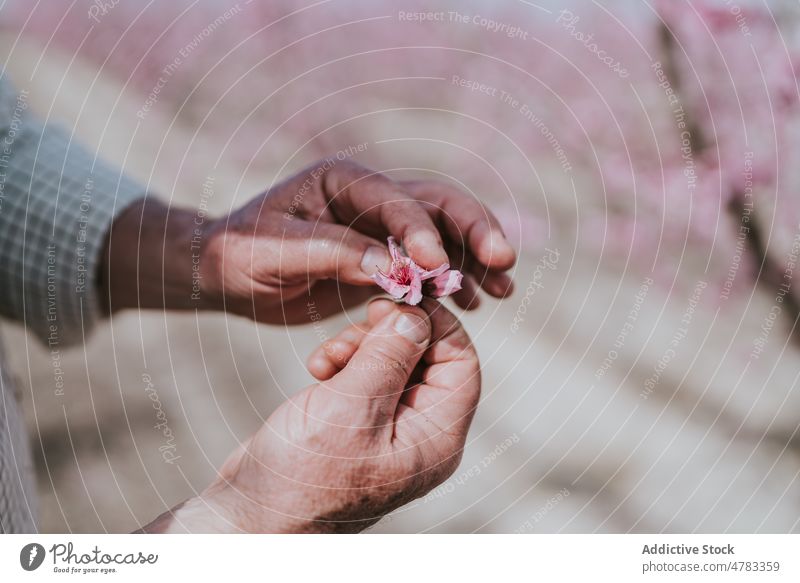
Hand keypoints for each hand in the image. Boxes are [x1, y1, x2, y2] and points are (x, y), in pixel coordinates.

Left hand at [103, 160, 515, 320]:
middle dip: (472, 230)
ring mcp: (380, 229)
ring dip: (474, 259)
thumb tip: (392, 269)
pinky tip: (475, 304)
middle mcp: (370, 198)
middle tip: (503, 259)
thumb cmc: (240, 252)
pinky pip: (427, 269)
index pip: (395, 201)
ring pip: (442, 235)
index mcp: (343, 180)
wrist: (224, 273)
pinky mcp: (382, 261)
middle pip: (436, 205)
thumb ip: (332, 254)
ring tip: (503, 287)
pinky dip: (453, 283)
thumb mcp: (275, 251)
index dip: (420, 232)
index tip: (436, 268)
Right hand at [148, 298, 479, 531]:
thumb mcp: (351, 407)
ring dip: (360, 345)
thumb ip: (389, 355)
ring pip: (392, 361)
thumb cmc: (304, 474)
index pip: (462, 365)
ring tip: (326, 357)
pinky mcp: (356, 421)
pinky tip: (317, 368)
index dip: (439, 325)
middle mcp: (418, 433)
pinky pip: (364, 376)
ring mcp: (386, 427)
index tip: (402, 298)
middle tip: (360, 321)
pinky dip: (342, 362)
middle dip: (389, 334)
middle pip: (427, 358)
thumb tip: (418, 315)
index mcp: (435, 438)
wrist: (253, 512)